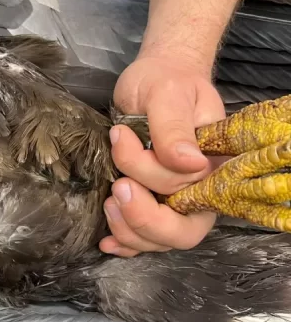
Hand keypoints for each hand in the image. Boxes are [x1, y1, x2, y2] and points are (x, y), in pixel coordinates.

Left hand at [100, 55, 225, 256]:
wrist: (152, 79)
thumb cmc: (164, 81)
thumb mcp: (167, 94)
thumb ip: (174, 129)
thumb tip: (189, 164)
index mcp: (215, 166)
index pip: (197, 198)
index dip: (162, 186)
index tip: (125, 143)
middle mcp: (199, 190)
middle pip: (181, 232)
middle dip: (144, 218)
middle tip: (117, 188)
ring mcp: (174, 201)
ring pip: (158, 240)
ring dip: (128, 228)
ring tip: (108, 199)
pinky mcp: (150, 203)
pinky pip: (142, 238)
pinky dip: (123, 242)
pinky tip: (105, 240)